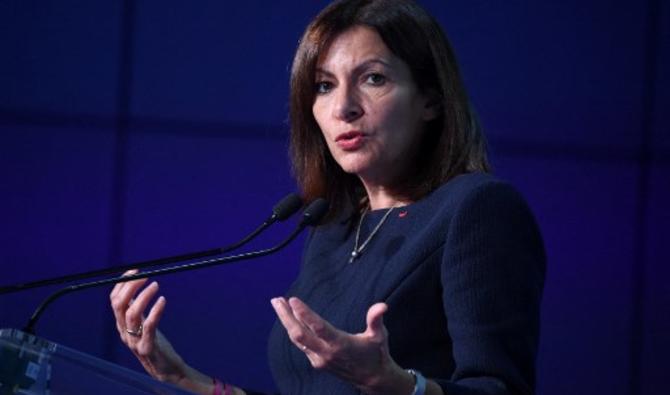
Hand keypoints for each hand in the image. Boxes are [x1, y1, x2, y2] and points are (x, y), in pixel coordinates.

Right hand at [109, 271, 193, 387]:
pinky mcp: (147, 348)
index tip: (135, 271)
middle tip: (145, 275)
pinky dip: (155, 311)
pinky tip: (163, 301)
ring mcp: (134, 341)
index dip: (123, 283)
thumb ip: (137, 307)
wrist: (165, 369)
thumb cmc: (155, 343)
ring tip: (155, 285)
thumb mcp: (142, 323)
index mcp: (121, 324)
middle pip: (119, 304)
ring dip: (143, 296)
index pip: (114, 300)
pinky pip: (149, 326)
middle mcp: (124, 332)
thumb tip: (135, 286)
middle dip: (130, 286)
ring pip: (131, 314)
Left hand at [270, 297, 413, 394]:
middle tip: (276, 300)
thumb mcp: (379, 336)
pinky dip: (294, 330)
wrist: (372, 379)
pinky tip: (290, 319)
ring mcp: (319, 359)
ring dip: (286, 321)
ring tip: (278, 304)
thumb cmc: (375, 353)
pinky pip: (301, 344)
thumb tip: (383, 306)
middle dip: (286, 316)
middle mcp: (326, 352)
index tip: (293, 300)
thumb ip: (376, 319)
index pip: (318, 327)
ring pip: (297, 339)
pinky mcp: (316, 362)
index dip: (304, 314)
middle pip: (299, 333)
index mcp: (340, 344)